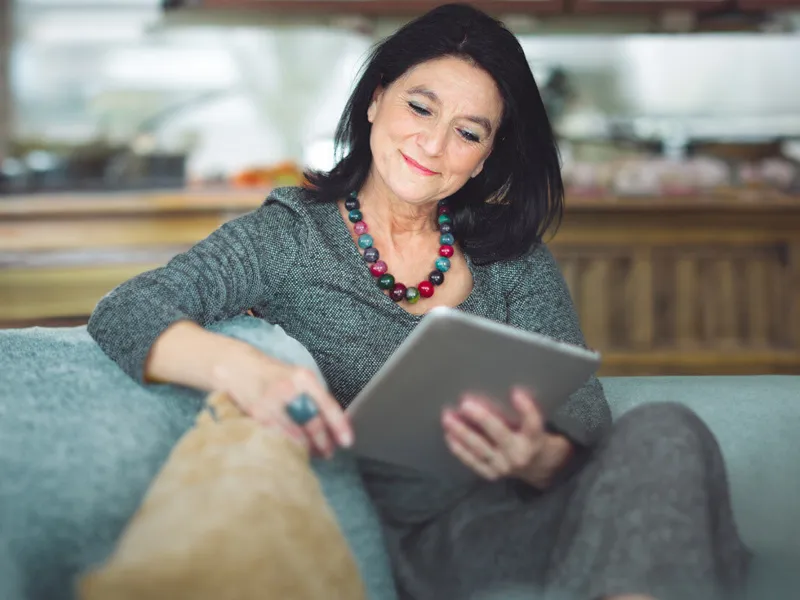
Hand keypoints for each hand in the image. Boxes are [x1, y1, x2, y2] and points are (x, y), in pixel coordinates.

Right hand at [210, 343, 352, 458]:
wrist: (235, 367)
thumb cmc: (273, 374)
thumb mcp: (297, 378)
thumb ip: (314, 398)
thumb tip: (335, 422)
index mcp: (303, 378)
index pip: (326, 404)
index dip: (339, 425)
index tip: (348, 441)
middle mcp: (287, 390)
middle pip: (311, 423)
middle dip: (323, 442)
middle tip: (330, 452)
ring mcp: (270, 404)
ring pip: (294, 435)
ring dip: (306, 448)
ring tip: (314, 454)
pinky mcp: (255, 417)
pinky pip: (277, 438)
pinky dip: (287, 446)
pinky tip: (293, 451)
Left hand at [441, 387, 572, 488]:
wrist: (535, 468)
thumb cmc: (528, 436)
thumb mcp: (529, 425)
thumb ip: (514, 413)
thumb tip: (484, 398)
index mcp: (534, 439)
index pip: (532, 423)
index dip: (526, 408)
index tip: (516, 392)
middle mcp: (520, 455)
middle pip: (500, 434)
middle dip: (482, 418)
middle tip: (465, 404)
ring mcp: (504, 467)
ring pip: (481, 448)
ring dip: (462, 432)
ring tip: (448, 417)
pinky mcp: (491, 474)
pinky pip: (473, 461)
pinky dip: (459, 449)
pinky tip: (449, 435)